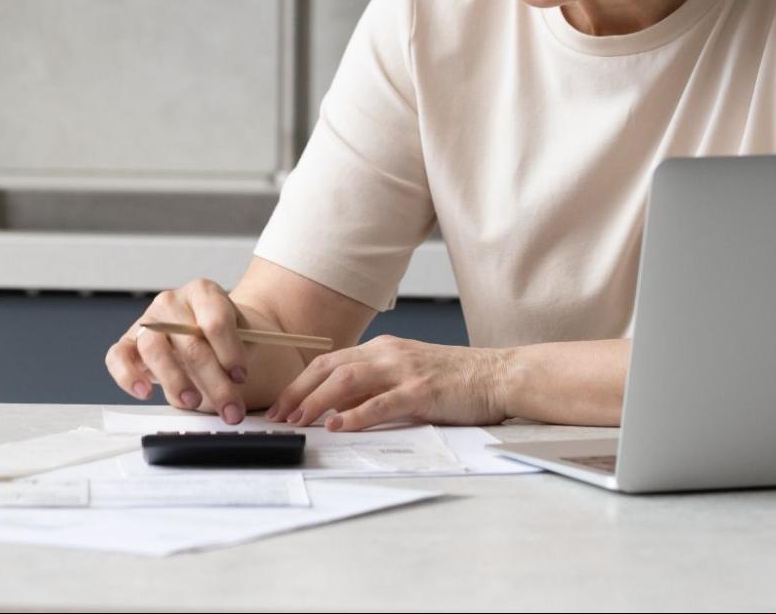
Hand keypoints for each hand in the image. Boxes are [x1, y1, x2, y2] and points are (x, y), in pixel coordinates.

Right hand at [105, 278, 249, 424]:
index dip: (229, 352)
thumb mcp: (244, 337)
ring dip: (175, 380)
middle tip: (228, 407)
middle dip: (213, 380)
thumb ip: (241, 352)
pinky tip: (146, 392)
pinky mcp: (127, 342)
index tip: (240, 376)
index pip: (215, 321)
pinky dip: (128, 376)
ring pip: (154, 349)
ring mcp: (147, 320)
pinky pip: (118, 357)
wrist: (211, 334)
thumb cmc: (229, 336)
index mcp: (203, 292)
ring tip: (193, 401)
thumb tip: (234, 381)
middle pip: (189, 342)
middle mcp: (172, 302)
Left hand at [266, 335, 508, 431]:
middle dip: (298, 391)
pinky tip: (338, 426)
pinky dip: (355, 415)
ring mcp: (404, 370)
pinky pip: (380, 402)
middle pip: (329, 367)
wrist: (498, 375)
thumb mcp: (407, 375)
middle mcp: (388, 353)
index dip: (300, 382)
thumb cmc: (455, 380)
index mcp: (383, 348)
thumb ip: (374, 386)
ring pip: (347, 381)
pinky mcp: (421, 391)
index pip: (329, 361)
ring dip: (317, 402)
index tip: (281, 404)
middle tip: (277, 416)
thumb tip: (337, 406)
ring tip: (298, 421)